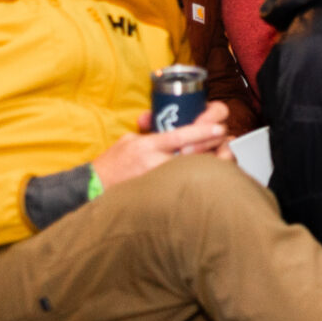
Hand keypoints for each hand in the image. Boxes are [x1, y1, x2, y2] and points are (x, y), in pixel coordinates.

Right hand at [92, 101, 229, 189]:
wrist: (94, 189)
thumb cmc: (112, 164)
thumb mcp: (130, 140)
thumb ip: (152, 133)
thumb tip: (172, 127)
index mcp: (148, 145)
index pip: (181, 136)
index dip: (203, 132)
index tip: (219, 128)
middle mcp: (155, 163)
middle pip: (195, 155)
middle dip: (216, 147)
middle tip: (227, 141)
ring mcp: (159, 180)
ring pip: (194, 171)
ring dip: (212, 162)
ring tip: (223, 155)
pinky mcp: (160, 194)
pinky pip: (185, 185)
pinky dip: (200, 178)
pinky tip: (210, 174)